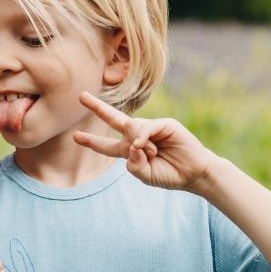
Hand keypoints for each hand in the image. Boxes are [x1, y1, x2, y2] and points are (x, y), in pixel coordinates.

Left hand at [73, 91, 217, 191]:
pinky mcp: (164, 124)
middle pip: (114, 119)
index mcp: (130, 150)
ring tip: (154, 154)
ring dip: (139, 146)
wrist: (194, 174)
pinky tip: (148, 147)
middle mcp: (137, 136)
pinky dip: (143, 138)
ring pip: (131, 129)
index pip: (107, 146)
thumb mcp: (145, 175)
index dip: (92, 142)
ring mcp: (151, 128)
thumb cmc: (170, 175)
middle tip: (81, 96)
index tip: (76, 136)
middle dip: (97, 108)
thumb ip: (134, 165)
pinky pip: (145, 128)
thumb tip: (131, 145)